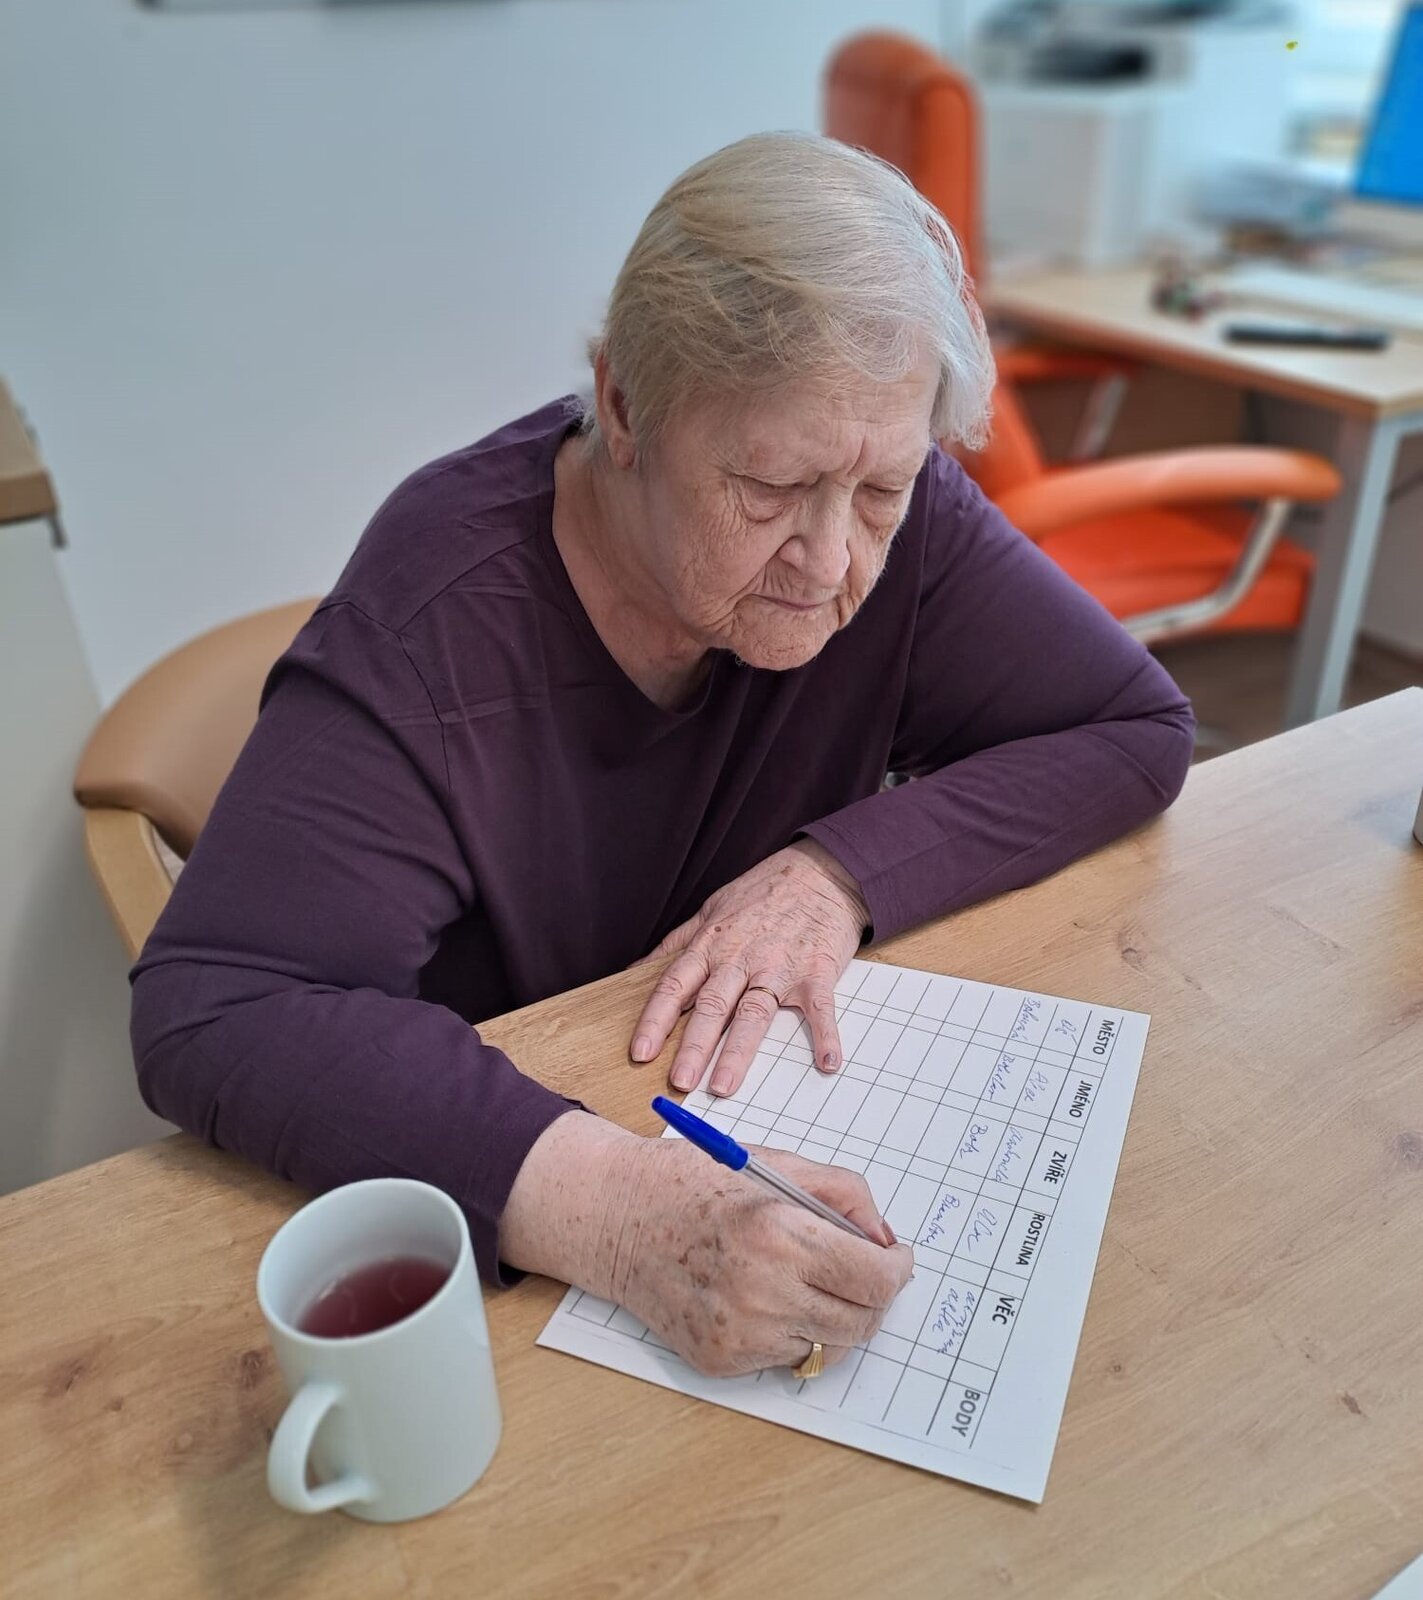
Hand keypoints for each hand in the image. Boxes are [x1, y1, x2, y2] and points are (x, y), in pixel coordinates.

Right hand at [500, 1116, 913, 1376]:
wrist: (615, 1217)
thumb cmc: (692, 1182)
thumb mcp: (775, 1163)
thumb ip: (843, 1194)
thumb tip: (885, 1239)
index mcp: (778, 1233)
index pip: (874, 1279)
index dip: (897, 1270)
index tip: (896, 1259)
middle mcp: (761, 1291)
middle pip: (862, 1322)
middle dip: (873, 1296)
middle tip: (861, 1271)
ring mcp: (738, 1334)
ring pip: (827, 1345)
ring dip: (832, 1316)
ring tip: (803, 1278)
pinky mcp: (719, 1361)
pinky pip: (784, 1357)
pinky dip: (789, 1331)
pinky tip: (760, 1295)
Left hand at [629, 839, 869, 1096]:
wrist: (819, 871)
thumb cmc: (763, 893)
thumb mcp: (711, 910)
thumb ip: (676, 944)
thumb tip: (636, 971)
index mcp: (712, 946)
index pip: (674, 987)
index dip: (655, 1021)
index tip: (640, 1053)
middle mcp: (741, 958)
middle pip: (711, 1006)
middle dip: (693, 1046)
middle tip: (680, 1082)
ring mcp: (779, 966)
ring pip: (754, 1012)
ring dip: (739, 1051)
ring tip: (724, 1085)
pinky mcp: (817, 971)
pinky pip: (820, 1007)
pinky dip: (826, 1034)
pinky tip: (827, 1061)